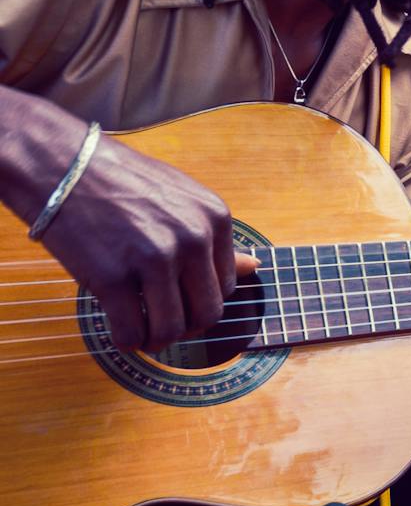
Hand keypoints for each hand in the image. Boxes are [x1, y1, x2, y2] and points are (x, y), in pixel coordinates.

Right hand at [0, 92, 255, 351]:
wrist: (62, 165)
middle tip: (164, 323)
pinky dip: (127, 340)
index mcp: (215, 218)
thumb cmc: (122, 183)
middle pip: (207, 314)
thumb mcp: (182, 199)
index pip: (228, 286)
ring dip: (157, 339)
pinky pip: (131, 332)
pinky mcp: (112, 277)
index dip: (202, 300)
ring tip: (143, 331)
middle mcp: (192, 238)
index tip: (181, 300)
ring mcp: (153, 258)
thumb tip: (254, 267)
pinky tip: (120, 329)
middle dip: (186, 328)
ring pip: (171, 329)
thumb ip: (215, 238)